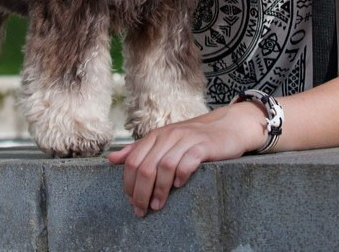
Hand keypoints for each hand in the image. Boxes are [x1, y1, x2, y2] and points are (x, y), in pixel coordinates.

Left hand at [106, 103, 262, 216]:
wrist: (227, 127)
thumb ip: (138, 150)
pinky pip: (187, 162)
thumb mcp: (163, 141)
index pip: (133, 161)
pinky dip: (180, 176)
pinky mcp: (203, 146)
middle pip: (145, 167)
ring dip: (159, 190)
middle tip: (141, 210)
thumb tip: (112, 159)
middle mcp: (168, 135)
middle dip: (140, 193)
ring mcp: (186, 140)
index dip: (129, 184)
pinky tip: (179, 186)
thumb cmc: (192, 139)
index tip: (131, 201)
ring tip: (157, 205)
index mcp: (155, 136)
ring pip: (164, 167)